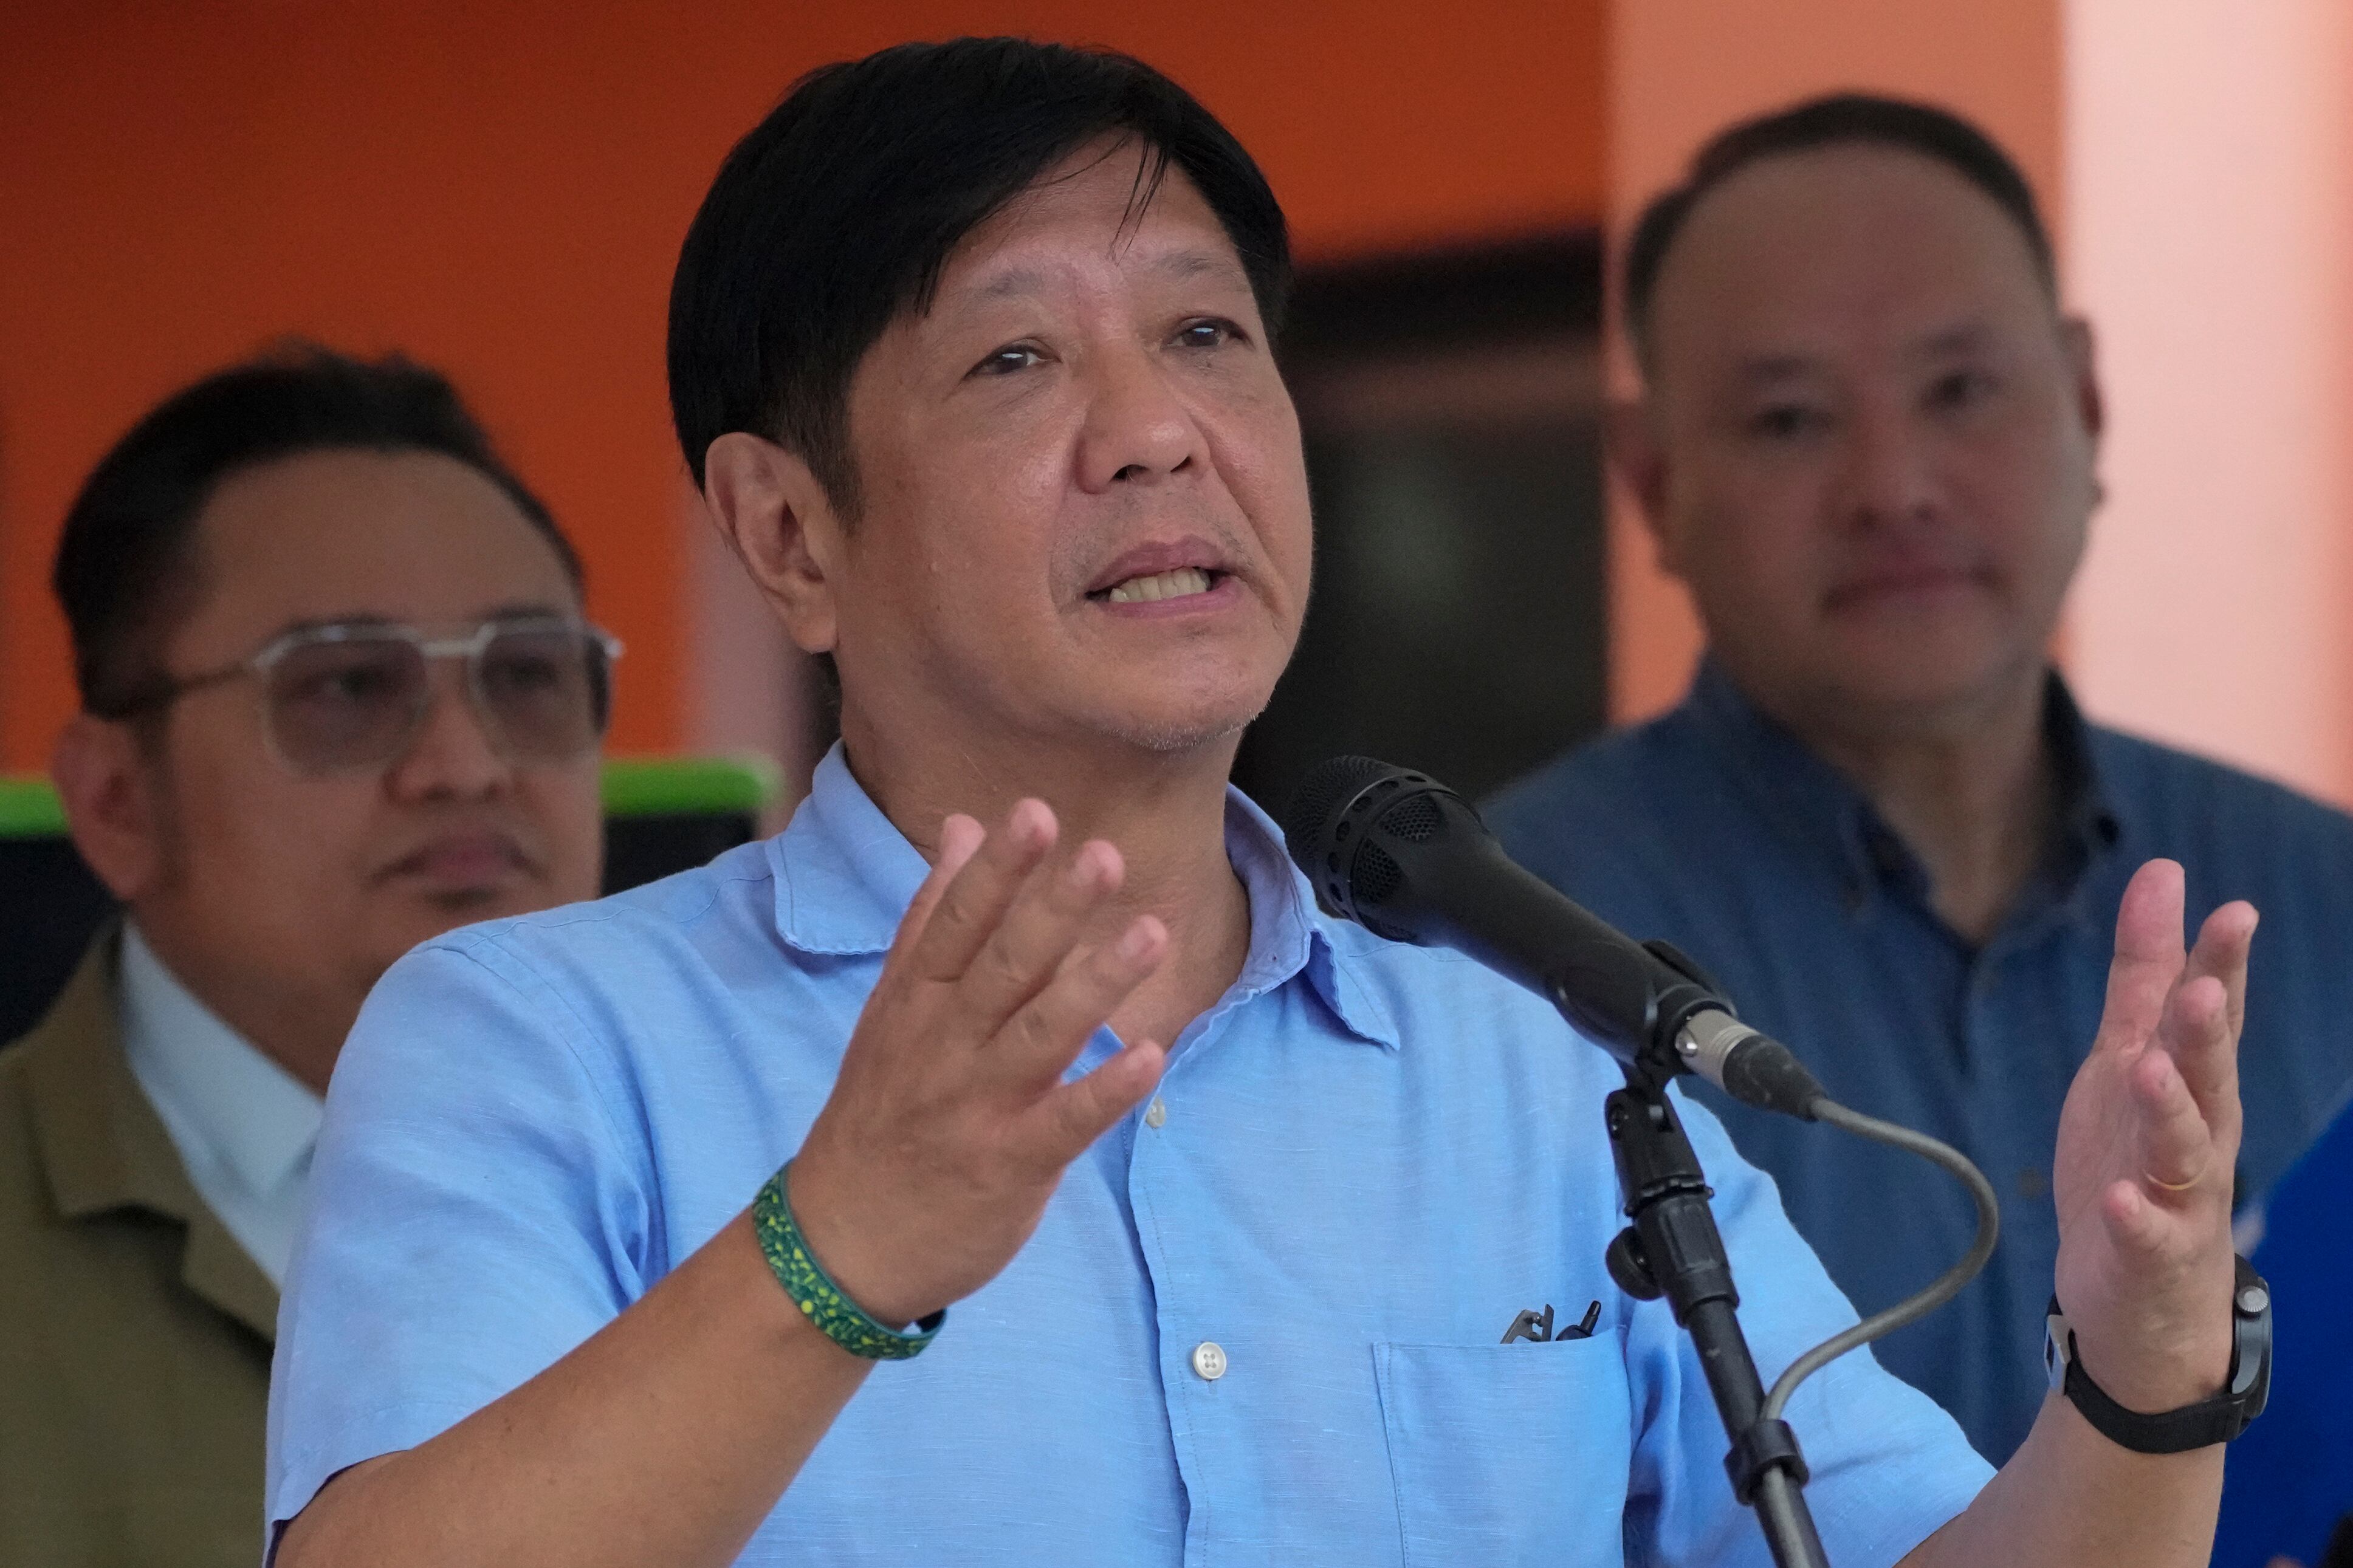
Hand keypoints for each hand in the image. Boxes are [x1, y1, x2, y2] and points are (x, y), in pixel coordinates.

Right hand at [786, 800, 1168, 1328]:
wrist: (841, 1243)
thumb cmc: (881, 1113)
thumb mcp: (891, 1009)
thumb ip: (932, 917)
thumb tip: (962, 827)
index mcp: (915, 1002)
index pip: (956, 924)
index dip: (997, 871)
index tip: (1035, 812)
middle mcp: (944, 1046)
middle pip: (1003, 968)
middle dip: (1053, 911)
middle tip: (1105, 856)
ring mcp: (976, 1106)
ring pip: (1040, 1035)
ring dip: (1095, 985)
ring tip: (1150, 935)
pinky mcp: (1009, 1166)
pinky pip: (1064, 1124)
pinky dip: (1105, 1091)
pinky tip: (1151, 1055)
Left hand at [2051, 858, 2256, 1412]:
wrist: (2138, 1295)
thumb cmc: (2135, 1159)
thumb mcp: (2131, 1054)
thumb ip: (2146, 973)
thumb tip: (2162, 876)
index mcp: (2191, 1085)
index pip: (2210, 1019)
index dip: (2220, 968)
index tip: (2231, 912)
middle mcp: (2197, 1135)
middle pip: (2207, 1078)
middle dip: (2206, 1033)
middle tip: (2202, 986)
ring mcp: (2177, 1197)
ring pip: (2182, 1150)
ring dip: (2170, 1109)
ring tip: (2150, 1071)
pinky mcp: (2148, 1253)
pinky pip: (2143, 1233)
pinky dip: (2132, 1216)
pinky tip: (2117, 1199)